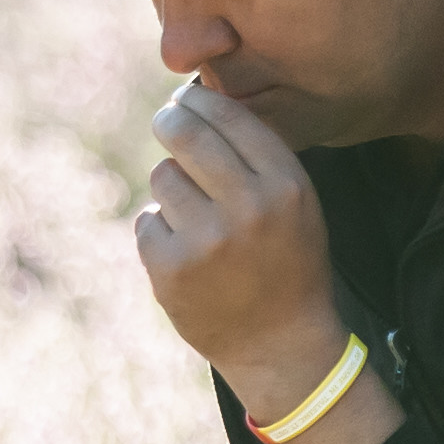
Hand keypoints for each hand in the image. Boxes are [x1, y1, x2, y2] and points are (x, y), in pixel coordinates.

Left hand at [135, 79, 349, 419]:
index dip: (200, 101)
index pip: (229, 117)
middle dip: (170, 121)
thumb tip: (197, 100)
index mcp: (286, 185)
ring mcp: (207, 239)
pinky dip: (160, 234)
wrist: (281, 345)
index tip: (187, 98)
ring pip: (164, 177)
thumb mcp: (296, 204)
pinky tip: (188, 257)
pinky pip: (148, 222)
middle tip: (167, 120)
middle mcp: (249, 207)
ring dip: (172, 190)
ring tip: (199, 222)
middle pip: (185, 134)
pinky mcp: (170, 267)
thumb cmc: (287, 262)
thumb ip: (257, 157)